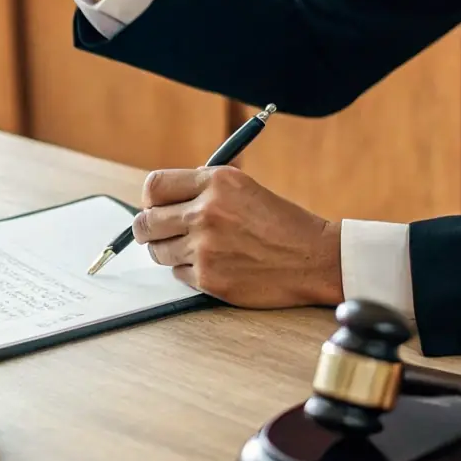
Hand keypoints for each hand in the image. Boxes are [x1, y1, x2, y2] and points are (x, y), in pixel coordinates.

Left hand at [133, 167, 343, 308]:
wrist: (314, 259)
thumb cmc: (282, 224)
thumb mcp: (243, 187)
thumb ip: (204, 187)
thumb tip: (164, 197)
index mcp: (215, 182)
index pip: (154, 186)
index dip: (150, 199)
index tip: (154, 207)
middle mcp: (206, 212)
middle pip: (146, 222)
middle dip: (147, 229)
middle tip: (156, 233)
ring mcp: (205, 247)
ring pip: (159, 251)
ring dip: (169, 251)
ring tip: (196, 249)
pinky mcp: (209, 278)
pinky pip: (178, 274)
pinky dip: (191, 271)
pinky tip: (216, 265)